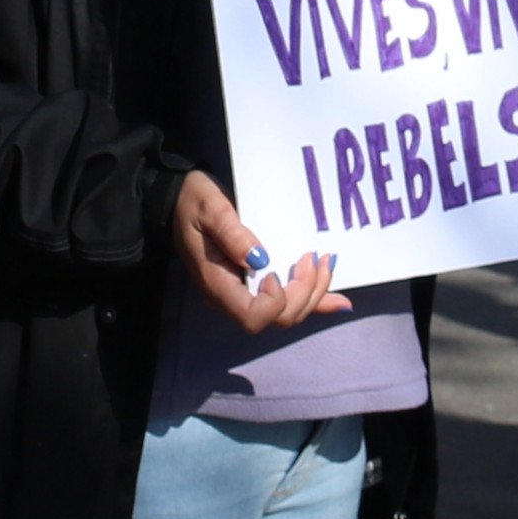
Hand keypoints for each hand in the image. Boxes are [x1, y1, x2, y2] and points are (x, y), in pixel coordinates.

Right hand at [175, 169, 345, 330]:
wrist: (178, 200)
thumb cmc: (192, 202)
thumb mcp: (208, 208)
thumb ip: (232, 233)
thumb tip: (261, 260)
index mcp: (217, 283)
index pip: (252, 317)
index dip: (275, 302)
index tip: (278, 269)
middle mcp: (232, 296)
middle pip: (278, 318)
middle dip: (305, 293)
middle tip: (315, 257)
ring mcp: (245, 293)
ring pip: (288, 314)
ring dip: (314, 294)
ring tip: (328, 263)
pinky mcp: (256, 284)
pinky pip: (288, 301)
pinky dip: (315, 301)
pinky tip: (339, 300)